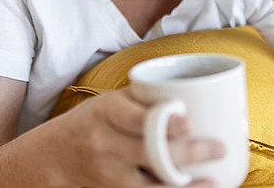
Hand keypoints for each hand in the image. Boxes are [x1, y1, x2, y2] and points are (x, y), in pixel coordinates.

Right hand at [47, 88, 222, 187]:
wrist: (55, 155)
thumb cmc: (95, 120)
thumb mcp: (112, 100)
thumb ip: (146, 98)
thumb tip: (197, 95)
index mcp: (106, 111)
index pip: (135, 119)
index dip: (163, 123)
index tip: (190, 122)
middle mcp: (104, 143)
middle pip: (148, 152)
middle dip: (186, 153)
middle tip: (218, 148)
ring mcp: (108, 173)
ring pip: (149, 184)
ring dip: (185, 185)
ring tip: (215, 180)